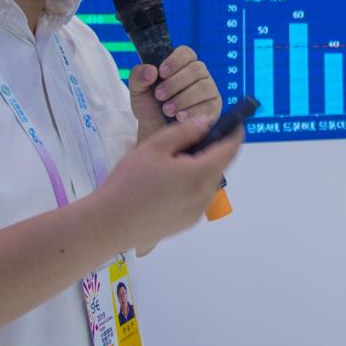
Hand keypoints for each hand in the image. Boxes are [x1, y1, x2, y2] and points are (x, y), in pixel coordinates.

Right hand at [93, 118, 242, 252]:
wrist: (108, 224)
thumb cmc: (130, 181)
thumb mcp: (155, 147)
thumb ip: (184, 132)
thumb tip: (206, 123)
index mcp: (201, 174)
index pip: (229, 149)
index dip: (235, 133)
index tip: (236, 121)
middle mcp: (205, 196)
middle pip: (219, 166)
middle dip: (213, 149)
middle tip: (191, 137)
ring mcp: (196, 213)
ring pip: (207, 183)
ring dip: (200, 168)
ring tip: (172, 161)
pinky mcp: (185, 224)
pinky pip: (197, 197)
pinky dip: (192, 184)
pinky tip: (167, 182)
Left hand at [129, 45, 222, 142]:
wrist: (155, 133)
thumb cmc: (149, 108)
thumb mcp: (138, 91)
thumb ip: (138, 76)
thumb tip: (151, 70)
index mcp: (182, 65)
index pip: (186, 53)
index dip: (175, 60)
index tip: (161, 73)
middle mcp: (199, 75)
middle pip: (196, 69)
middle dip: (175, 83)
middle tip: (159, 96)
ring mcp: (209, 91)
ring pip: (204, 87)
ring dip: (183, 98)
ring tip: (167, 110)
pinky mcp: (214, 109)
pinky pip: (209, 106)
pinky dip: (193, 111)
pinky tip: (180, 118)